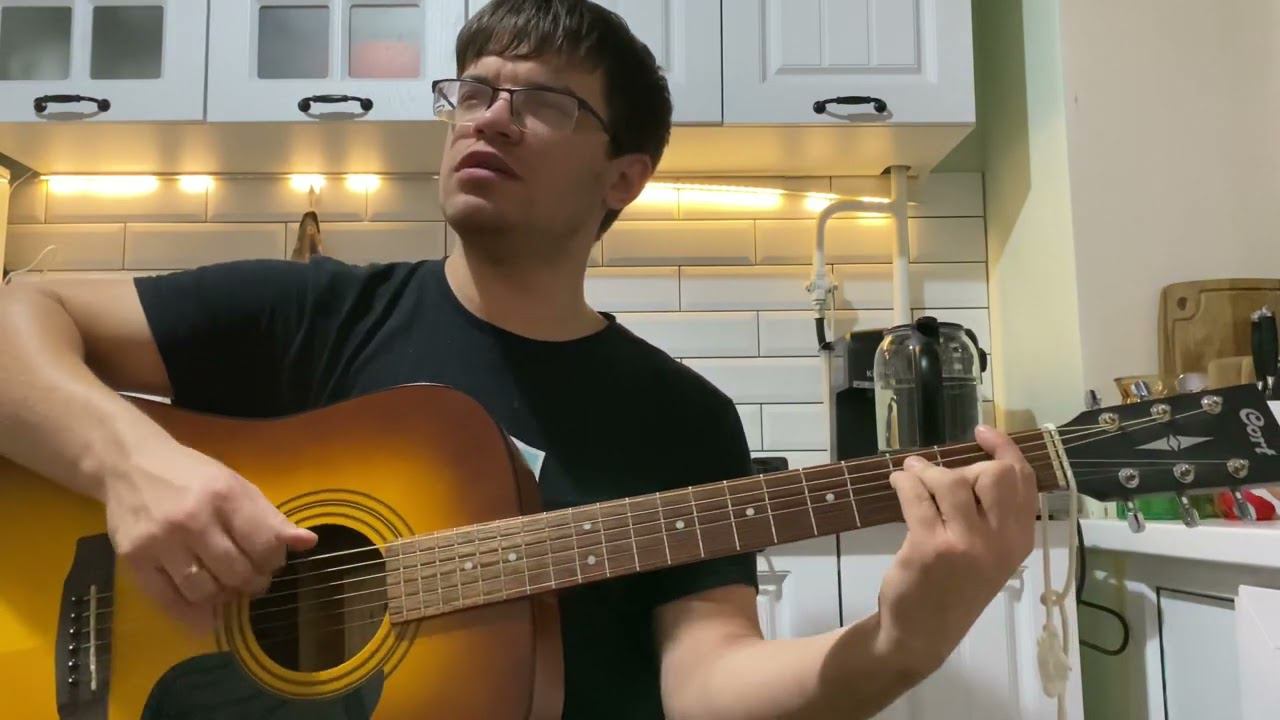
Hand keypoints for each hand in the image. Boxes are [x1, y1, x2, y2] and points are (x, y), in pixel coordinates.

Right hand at [103, 440, 316, 630]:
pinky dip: (192, 614)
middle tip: (252, 579)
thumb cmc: (192, 476)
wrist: (130, 465)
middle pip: (236, 572)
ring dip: (224, 597)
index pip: (264, 545)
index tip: (270, 561)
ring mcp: (160, 542)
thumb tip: (308, 543)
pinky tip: (205, 611)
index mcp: (224, 496)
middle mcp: (193, 520)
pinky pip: (169, 602)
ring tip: (228, 588)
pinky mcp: (134, 560)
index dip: (274, 561)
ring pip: (205, 592)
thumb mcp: (236, 485)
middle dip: (253, 582)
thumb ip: (270, 517)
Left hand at [875, 425, 1036, 676]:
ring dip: (925, 472)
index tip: (983, 432)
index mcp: (1019, 541)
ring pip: (950, 480)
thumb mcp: (989, 554)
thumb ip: (989, 514)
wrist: (922, 634)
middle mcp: (1000, 542)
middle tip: (938, 476)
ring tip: (910, 474)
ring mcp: (966, 545)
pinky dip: (904, 481)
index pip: (1022, 480)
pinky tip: (898, 481)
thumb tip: (969, 465)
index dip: (1003, 449)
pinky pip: (917, 495)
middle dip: (962, 467)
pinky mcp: (930, 547)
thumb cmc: (954, 588)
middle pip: (992, 474)